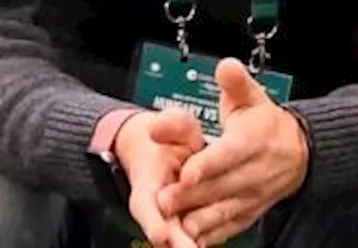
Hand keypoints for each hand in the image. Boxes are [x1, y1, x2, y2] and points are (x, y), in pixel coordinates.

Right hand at [112, 107, 205, 247]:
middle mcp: (157, 204)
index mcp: (148, 183)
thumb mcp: (173, 126)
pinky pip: (192, 232)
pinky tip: (209, 243)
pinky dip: (199, 239)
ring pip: (178, 233)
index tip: (161, 235)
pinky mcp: (186, 219)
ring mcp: (170, 215)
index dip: (153, 221)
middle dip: (175, 241)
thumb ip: (171, 126)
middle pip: (163, 228)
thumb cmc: (169, 139)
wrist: (161, 149)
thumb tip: (157, 124)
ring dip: (186, 243)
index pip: (146, 206)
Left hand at [158, 59, 308, 246]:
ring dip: (194, 220)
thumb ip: (236, 84)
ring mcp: (251, 196)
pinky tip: (185, 239)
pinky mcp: (248, 215)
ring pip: (221, 212)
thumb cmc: (266, 125)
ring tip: (168, 222)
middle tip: (161, 200)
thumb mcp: (253, 99)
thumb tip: (225, 66)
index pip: (230, 153)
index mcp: (253, 140)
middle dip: (190, 195)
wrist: (300, 153)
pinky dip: (206, 235)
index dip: (208, 164)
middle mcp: (254, 170)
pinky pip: (226, 229)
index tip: (186, 171)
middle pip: (219, 187)